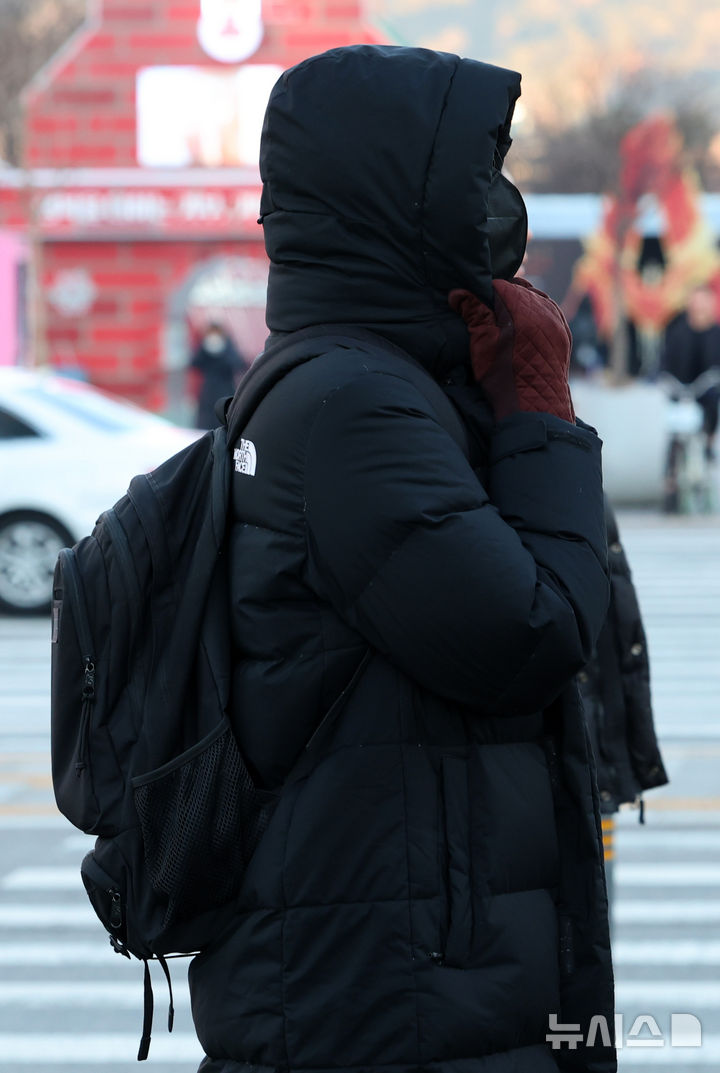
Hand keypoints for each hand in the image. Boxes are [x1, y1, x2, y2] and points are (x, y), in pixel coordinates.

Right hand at [449, 278, 574, 422]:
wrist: (534, 406)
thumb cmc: (503, 376)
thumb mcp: (482, 343)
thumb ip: (473, 313)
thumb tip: (457, 292)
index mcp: (521, 306)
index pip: (499, 285)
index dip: (484, 294)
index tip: (475, 307)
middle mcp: (543, 308)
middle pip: (519, 289)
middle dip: (503, 298)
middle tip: (489, 317)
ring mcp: (557, 320)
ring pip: (535, 299)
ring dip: (520, 305)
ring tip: (505, 324)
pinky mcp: (564, 334)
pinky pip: (549, 313)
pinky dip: (536, 315)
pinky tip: (525, 328)